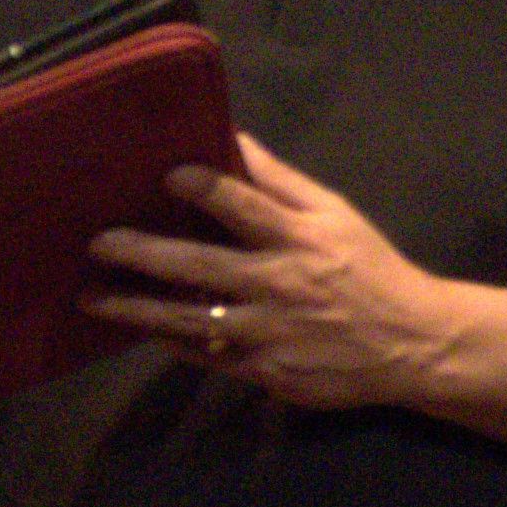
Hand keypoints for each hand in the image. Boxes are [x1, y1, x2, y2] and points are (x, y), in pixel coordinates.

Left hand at [86, 132, 469, 409]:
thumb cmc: (367, 268)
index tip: (167, 173)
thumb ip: (280, 181)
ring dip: (136, 309)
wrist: (415, 343)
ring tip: (91, 298)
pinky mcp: (265, 371)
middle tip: (97, 243)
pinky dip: (170, 342)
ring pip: (189, 320)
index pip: (247, 206)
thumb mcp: (336, 215)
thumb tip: (231, 135)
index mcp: (299, 239)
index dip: (206, 188)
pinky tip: (139, 329)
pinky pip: (205, 355)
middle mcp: (280, 284)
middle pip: (201, 266)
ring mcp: (269, 332)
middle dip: (143, 253)